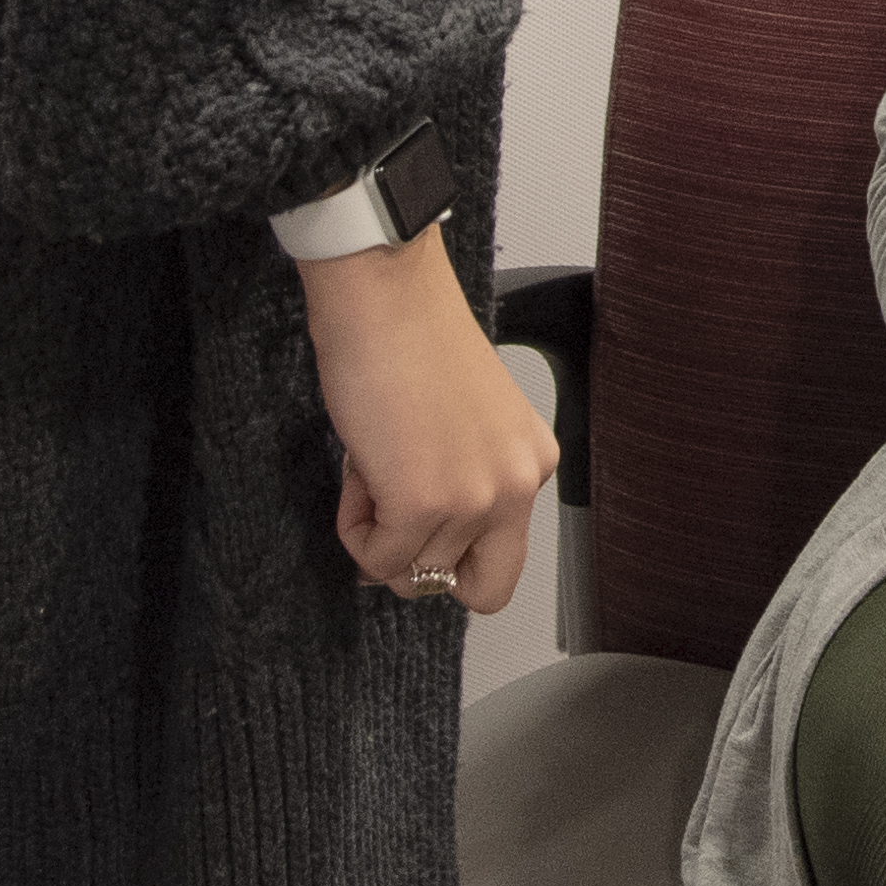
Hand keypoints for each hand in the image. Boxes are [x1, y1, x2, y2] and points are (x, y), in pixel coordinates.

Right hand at [312, 232, 559, 612]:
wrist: (384, 294)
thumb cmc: (412, 338)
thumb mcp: (465, 425)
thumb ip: (460, 486)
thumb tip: (410, 553)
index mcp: (532, 461)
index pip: (505, 562)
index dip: (453, 555)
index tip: (418, 527)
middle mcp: (518, 484)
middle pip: (480, 591)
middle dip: (425, 570)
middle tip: (389, 521)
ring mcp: (474, 497)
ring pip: (412, 571)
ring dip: (376, 529)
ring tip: (372, 460)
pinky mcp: (423, 501)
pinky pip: (375, 557)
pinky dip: (353, 525)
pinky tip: (359, 467)